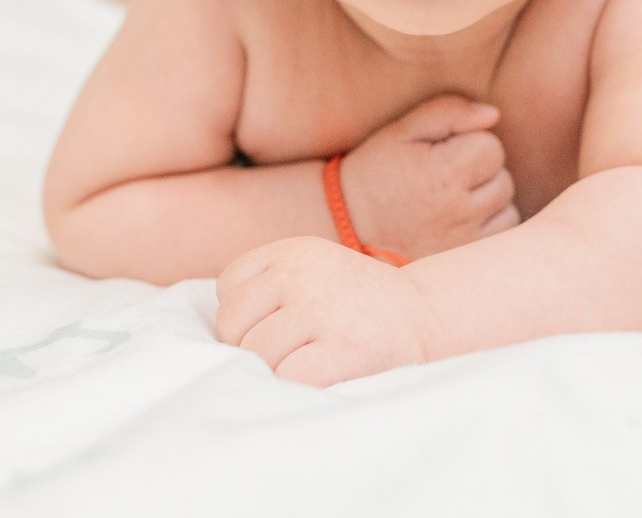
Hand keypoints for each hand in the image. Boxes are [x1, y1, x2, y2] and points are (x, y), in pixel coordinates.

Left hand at [215, 235, 439, 385]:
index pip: (229, 288)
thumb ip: (268, 286)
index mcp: (291, 251)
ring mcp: (322, 309)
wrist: (429, 315)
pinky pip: (287, 378)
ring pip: (256, 354)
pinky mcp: (342, 348)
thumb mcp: (313, 271)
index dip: (244, 318)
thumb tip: (212, 339)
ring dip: (274, 372)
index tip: (275, 328)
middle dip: (250, 349)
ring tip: (306, 366)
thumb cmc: (358, 305)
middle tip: (288, 355)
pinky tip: (316, 380)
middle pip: (233, 326)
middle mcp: (302, 273)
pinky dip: (293, 388)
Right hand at [340, 93, 520, 259]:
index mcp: (443, 174)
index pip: (492, 147)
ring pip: (507, 207)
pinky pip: (501, 236)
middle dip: (481, 170)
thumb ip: (448, 112)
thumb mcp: (401, 132)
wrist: (346, 228)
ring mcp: (463, 242)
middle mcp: (457, 212)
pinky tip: (462, 218)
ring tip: (452, 197)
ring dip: (489, 198)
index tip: (443, 151)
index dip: (469, 142)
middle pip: (503, 177)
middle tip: (444, 175)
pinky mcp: (464, 261)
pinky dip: (490, 224)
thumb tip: (494, 115)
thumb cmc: (375, 172)